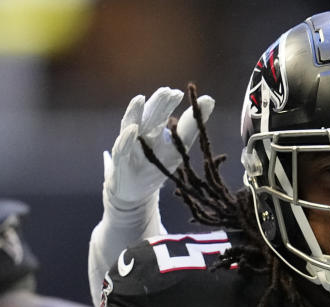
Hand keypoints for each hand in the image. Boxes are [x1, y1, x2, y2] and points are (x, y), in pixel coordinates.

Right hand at [103, 87, 214, 209]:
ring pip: (131, 127)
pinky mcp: (121, 163)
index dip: (168, 104)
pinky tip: (132, 130)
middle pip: (148, 118)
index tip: (179, 93)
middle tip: (167, 92)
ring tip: (141, 99)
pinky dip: (126, 139)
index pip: (160, 114)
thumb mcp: (177, 147)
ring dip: (135, 113)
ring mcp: (128, 147)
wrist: (134, 192)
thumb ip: (189, 125)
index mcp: (152, 130)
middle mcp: (139, 136)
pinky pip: (122, 149)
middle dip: (157, 105)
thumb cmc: (156, 166)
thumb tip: (209, 100)